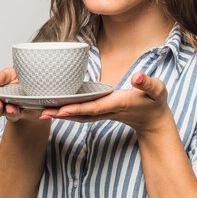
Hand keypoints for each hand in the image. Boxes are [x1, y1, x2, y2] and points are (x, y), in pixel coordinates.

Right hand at [0, 68, 45, 122]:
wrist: (39, 88)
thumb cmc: (22, 79)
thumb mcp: (11, 74)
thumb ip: (0, 77)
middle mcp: (6, 103)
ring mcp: (19, 110)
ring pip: (12, 115)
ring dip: (12, 113)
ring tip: (12, 109)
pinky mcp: (34, 113)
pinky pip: (38, 115)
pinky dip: (43, 114)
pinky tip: (43, 114)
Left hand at [41, 72, 171, 134]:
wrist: (154, 120)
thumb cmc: (155, 102)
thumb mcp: (157, 90)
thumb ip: (148, 83)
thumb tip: (137, 77)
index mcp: (116, 104)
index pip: (93, 107)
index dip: (77, 108)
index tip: (61, 109)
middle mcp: (106, 111)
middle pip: (79, 113)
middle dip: (60, 113)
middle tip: (40, 111)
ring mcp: (102, 113)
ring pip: (77, 115)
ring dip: (59, 114)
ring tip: (40, 110)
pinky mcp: (100, 112)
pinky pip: (80, 113)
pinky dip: (67, 112)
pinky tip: (54, 108)